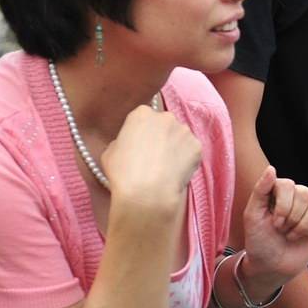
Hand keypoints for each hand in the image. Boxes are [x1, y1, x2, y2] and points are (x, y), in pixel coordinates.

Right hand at [98, 102, 201, 221]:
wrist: (147, 193)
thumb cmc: (123, 173)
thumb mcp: (110, 152)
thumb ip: (121, 142)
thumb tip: (130, 146)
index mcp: (142, 114)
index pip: (143, 118)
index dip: (142, 133)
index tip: (141, 146)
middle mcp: (165, 116)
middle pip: (164, 124)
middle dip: (161, 137)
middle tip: (155, 157)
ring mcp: (184, 130)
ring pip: (180, 137)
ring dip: (175, 147)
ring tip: (167, 167)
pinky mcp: (197, 146)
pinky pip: (191, 151)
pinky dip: (186, 160)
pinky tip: (177, 173)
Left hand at [238, 166, 307, 289]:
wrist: (272, 266)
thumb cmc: (260, 241)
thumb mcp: (252, 215)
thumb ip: (260, 190)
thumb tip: (271, 168)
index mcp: (278, 191)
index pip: (288, 184)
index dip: (283, 206)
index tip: (275, 224)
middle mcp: (296, 195)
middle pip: (305, 194)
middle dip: (293, 218)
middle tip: (283, 231)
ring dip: (305, 225)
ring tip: (293, 235)